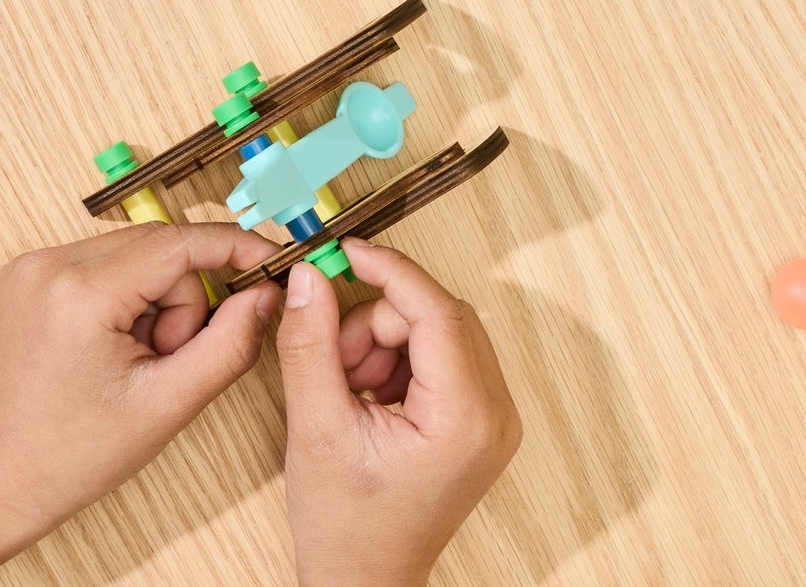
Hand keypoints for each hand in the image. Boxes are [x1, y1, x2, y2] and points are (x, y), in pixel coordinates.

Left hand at [0, 223, 281, 533]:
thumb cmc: (76, 454)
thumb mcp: (170, 404)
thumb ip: (230, 343)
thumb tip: (267, 291)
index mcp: (78, 295)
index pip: (180, 242)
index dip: (235, 247)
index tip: (271, 261)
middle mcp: (46, 265)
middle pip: (161, 246)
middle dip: (184, 296)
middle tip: (169, 355)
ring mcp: (30, 266)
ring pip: (137, 251)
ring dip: (156, 296)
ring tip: (136, 356)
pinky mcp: (26, 272)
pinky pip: (107, 259)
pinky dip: (127, 293)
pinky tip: (113, 341)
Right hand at [277, 238, 521, 586]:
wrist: (363, 585)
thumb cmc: (345, 528)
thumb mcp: (315, 429)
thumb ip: (311, 344)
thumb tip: (309, 278)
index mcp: (466, 418)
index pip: (436, 311)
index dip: (389, 272)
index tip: (347, 251)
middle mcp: (495, 413)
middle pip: (438, 315)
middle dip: (377, 324)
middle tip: (334, 361)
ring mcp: (494, 416)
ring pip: (437, 329)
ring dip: (384, 343)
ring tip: (349, 393)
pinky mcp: (481, 418)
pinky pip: (442, 354)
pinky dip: (399, 360)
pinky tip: (369, 399)